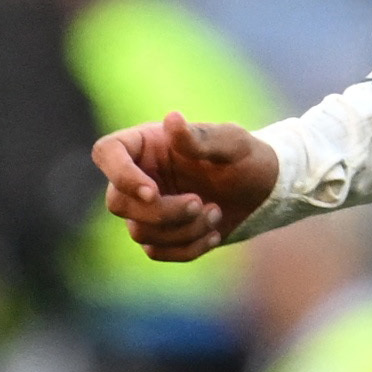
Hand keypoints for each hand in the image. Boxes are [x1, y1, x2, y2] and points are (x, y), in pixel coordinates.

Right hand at [92, 115, 276, 263]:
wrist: (264, 192)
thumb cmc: (248, 158)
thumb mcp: (232, 143)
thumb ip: (200, 137)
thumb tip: (171, 120)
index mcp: (147, 144)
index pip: (107, 153)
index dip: (120, 175)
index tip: (153, 191)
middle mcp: (140, 175)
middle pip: (117, 202)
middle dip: (161, 212)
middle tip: (200, 202)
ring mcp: (147, 208)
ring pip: (139, 232)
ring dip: (182, 230)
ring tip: (216, 213)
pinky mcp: (161, 234)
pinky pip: (157, 252)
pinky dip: (188, 248)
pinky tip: (214, 234)